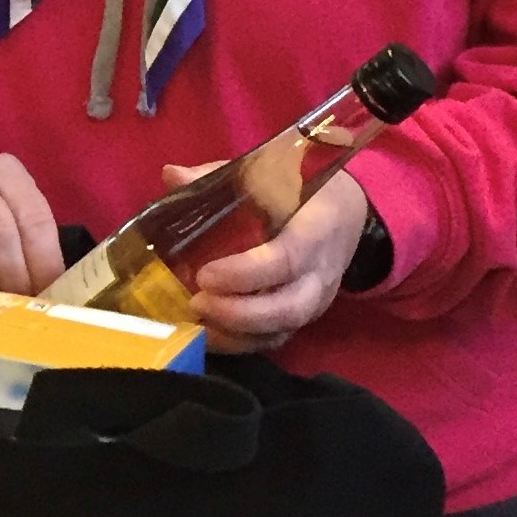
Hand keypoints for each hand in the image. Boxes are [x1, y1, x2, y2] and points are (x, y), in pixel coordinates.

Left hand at [161, 162, 368, 353]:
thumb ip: (219, 176)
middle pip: (287, 308)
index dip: (245, 273)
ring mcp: (313, 302)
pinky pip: (273, 341)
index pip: (287, 260)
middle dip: (238, 313)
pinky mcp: (300, 319)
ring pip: (279, 331)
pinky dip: (238, 342)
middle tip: (195, 302)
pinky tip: (205, 331)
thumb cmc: (300, 190)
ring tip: (194, 321)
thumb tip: (171, 175)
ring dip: (233, 334)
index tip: (205, 274)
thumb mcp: (268, 173)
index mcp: (316, 231)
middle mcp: (319, 274)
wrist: (345, 214)